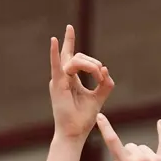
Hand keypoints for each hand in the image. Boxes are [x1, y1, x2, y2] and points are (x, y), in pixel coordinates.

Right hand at [49, 24, 113, 141]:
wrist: (74, 133)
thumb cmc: (83, 119)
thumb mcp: (98, 98)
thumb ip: (105, 84)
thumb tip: (106, 69)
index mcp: (70, 79)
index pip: (72, 56)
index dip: (69, 40)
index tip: (69, 27)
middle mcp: (62, 77)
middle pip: (77, 57)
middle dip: (92, 63)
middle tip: (101, 75)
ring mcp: (58, 80)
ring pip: (76, 60)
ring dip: (91, 66)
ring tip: (98, 76)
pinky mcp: (58, 84)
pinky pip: (57, 65)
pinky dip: (55, 53)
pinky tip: (55, 40)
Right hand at [97, 115, 160, 160]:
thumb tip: (118, 159)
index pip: (112, 142)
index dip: (105, 128)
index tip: (100, 116)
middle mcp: (140, 159)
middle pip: (130, 146)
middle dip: (129, 155)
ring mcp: (153, 159)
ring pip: (143, 148)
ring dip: (141, 156)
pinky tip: (160, 123)